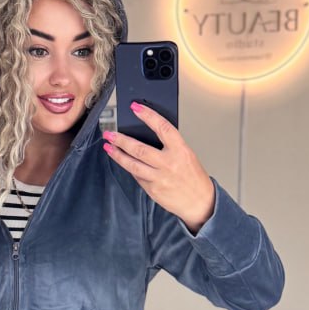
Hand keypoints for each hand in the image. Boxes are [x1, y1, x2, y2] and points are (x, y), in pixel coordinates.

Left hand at [103, 104, 214, 233]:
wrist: (199, 202)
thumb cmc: (193, 177)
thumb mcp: (187, 155)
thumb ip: (170, 146)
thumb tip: (148, 135)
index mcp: (180, 151)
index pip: (162, 127)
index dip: (148, 115)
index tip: (135, 108)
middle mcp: (168, 164)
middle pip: (139, 149)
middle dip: (121, 140)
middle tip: (110, 133)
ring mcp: (159, 178)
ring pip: (132, 164)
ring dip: (118, 155)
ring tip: (109, 147)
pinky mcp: (153, 190)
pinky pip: (137, 177)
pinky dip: (130, 168)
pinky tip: (124, 162)